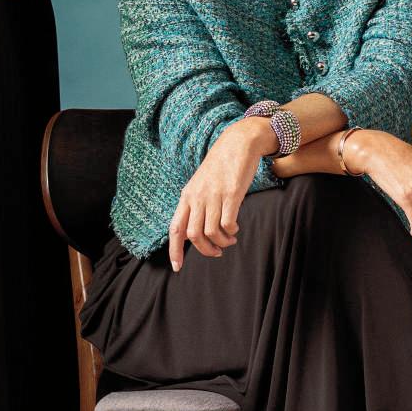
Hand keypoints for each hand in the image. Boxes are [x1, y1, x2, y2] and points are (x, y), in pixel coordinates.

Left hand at [169, 116, 272, 271]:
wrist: (237, 143)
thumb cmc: (220, 166)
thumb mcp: (200, 184)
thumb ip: (196, 204)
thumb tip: (194, 231)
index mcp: (187, 196)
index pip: (175, 228)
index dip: (174, 250)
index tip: (178, 267)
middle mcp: (197, 197)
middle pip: (193, 235)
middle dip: (205, 250)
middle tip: (216, 252)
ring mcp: (213, 195)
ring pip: (211, 232)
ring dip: (222, 242)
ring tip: (230, 240)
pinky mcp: (231, 193)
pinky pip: (227, 223)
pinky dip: (231, 231)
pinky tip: (236, 228)